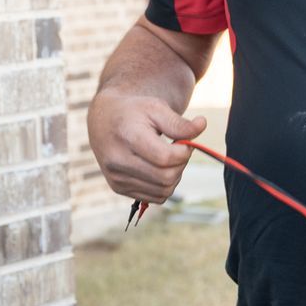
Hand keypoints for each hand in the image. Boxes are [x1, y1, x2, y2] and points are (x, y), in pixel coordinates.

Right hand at [86, 94, 206, 205]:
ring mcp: (117, 178)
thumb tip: (202, 125)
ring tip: (168, 158)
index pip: (166, 158)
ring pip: (163, 191)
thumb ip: (179, 122)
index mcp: (127, 137)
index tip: (184, 142)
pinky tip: (159, 168)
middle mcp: (118, 161)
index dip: (184, 152)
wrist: (103, 121)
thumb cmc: (133, 112)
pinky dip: (164, 186)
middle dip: (181, 164)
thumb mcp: (156, 108)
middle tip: (178, 149)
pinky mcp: (118, 188)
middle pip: (166, 178)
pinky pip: (155, 197)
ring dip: (174, 176)